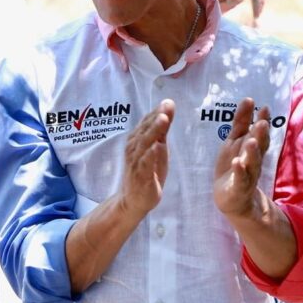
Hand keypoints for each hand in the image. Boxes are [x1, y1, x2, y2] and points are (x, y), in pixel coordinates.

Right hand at [118, 100, 173, 218]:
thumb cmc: (147, 172)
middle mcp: (134, 148)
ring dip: (153, 131)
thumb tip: (168, 108)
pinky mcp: (140, 176)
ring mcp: (136, 162)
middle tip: (166, 106)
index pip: (147, 122)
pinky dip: (150, 154)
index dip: (157, 111)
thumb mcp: (158, 148)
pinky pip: (145, 164)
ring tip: (163, 120)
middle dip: (156, 117)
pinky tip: (156, 146)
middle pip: (145, 130)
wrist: (133, 200)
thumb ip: (162, 130)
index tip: (169, 102)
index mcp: (138, 139)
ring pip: (145, 144)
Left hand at [213, 98, 270, 218]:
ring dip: (252, 153)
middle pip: (259, 147)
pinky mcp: (238, 188)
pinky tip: (237, 163)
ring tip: (251, 141)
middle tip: (262, 123)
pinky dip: (239, 171)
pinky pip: (240, 179)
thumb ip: (242, 122)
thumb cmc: (236, 166)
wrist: (233, 199)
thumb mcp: (236, 141)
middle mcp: (253, 161)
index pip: (260, 134)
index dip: (262, 121)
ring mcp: (247, 175)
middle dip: (261, 135)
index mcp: (253, 149)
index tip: (264, 108)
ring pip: (252, 163)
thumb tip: (249, 99)